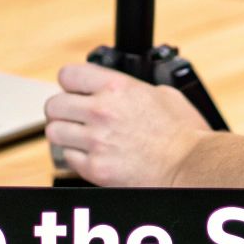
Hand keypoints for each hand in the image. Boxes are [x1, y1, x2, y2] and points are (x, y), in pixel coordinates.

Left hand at [43, 63, 214, 185]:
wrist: (189, 167)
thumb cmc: (184, 133)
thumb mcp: (163, 93)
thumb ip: (132, 87)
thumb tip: (121, 87)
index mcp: (116, 88)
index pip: (68, 75)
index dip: (71, 83)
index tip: (75, 90)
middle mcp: (101, 111)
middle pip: (54, 104)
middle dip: (62, 110)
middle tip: (73, 116)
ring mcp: (96, 141)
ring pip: (54, 132)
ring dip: (65, 133)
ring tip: (79, 136)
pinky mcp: (95, 168)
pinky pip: (67, 158)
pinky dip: (76, 156)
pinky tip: (92, 154)